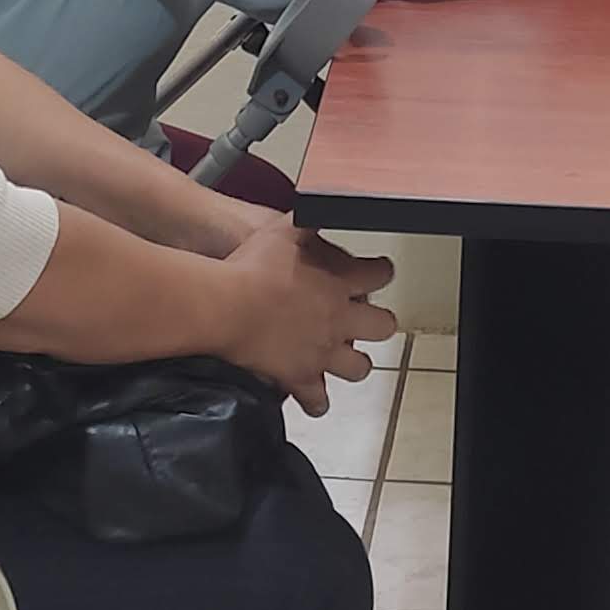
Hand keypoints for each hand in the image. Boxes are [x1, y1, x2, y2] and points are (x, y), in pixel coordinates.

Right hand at [214, 218, 398, 407]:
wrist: (228, 304)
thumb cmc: (252, 264)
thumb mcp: (285, 229)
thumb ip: (309, 222)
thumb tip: (321, 206)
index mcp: (340, 281)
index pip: (378, 274)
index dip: (382, 272)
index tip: (381, 271)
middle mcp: (340, 318)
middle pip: (381, 325)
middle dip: (380, 323)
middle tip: (371, 320)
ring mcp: (323, 350)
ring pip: (357, 367)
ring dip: (355, 363)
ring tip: (347, 360)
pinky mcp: (301, 377)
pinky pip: (316, 398)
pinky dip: (317, 402)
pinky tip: (314, 401)